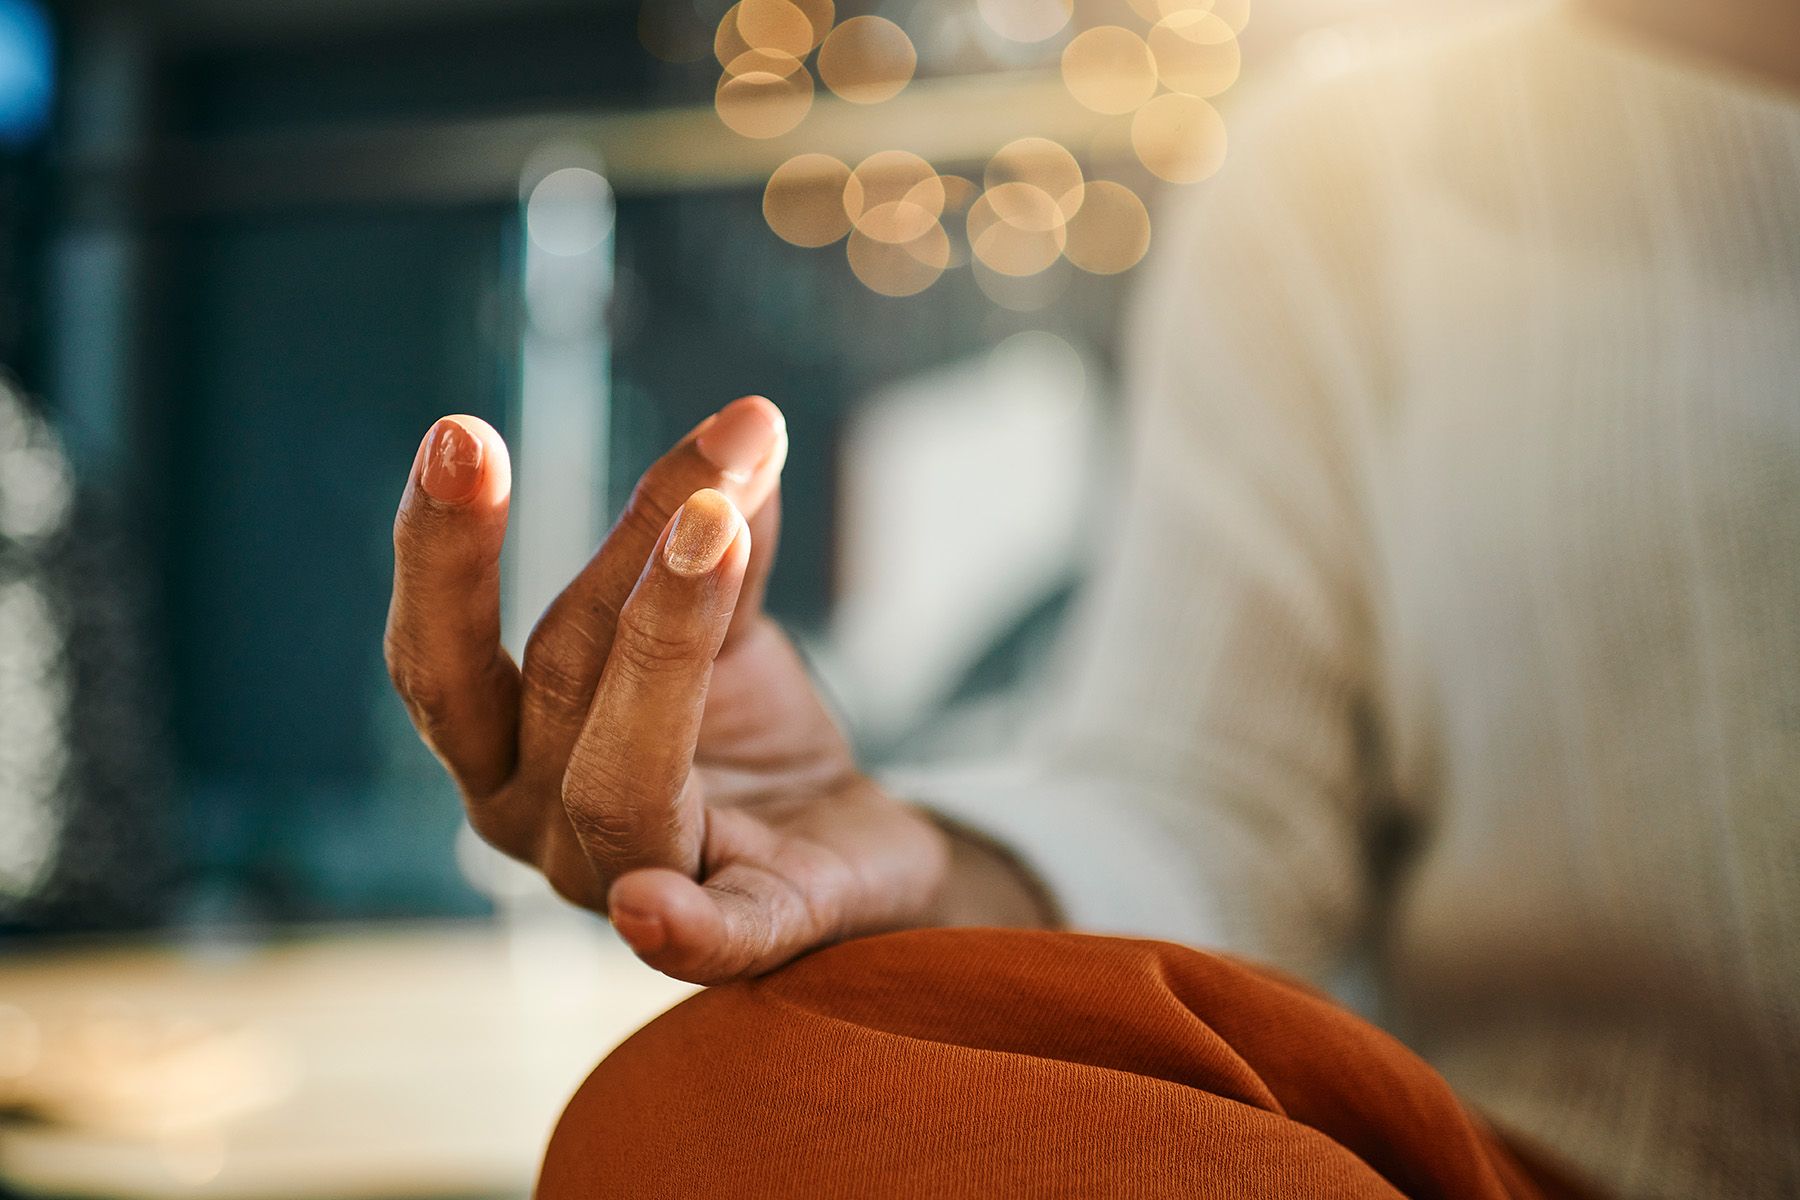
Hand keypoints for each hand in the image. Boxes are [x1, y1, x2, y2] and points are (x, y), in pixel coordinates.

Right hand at [386, 397, 1050, 983]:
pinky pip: (711, 936)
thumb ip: (718, 536)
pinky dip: (683, 927)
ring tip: (725, 526)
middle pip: (554, 686)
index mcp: (506, 745)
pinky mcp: (741, 929)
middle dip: (608, 566)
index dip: (442, 553)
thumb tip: (741, 427)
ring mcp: (626, 885)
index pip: (444, 653)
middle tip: (677, 468)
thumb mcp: (720, 624)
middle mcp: (538, 821)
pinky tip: (651, 909)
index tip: (461, 430)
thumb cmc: (742, 736)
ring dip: (668, 646)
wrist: (844, 851)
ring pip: (621, 780)